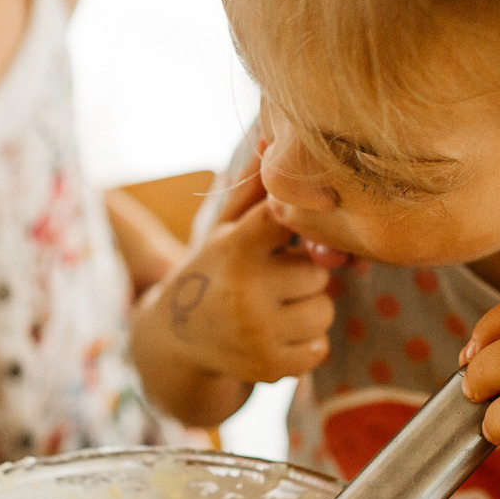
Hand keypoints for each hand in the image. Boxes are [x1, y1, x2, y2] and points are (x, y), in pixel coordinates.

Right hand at [152, 168, 333, 384]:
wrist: (175, 339)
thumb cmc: (212, 270)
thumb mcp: (224, 227)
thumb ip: (254, 186)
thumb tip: (272, 131)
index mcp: (236, 246)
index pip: (291, 218)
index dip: (299, 225)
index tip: (287, 234)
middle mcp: (245, 289)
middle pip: (318, 273)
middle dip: (303, 276)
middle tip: (274, 281)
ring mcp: (257, 332)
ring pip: (324, 311)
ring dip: (308, 310)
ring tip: (275, 308)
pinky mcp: (269, 367)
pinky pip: (319, 349)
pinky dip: (305, 344)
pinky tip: (276, 335)